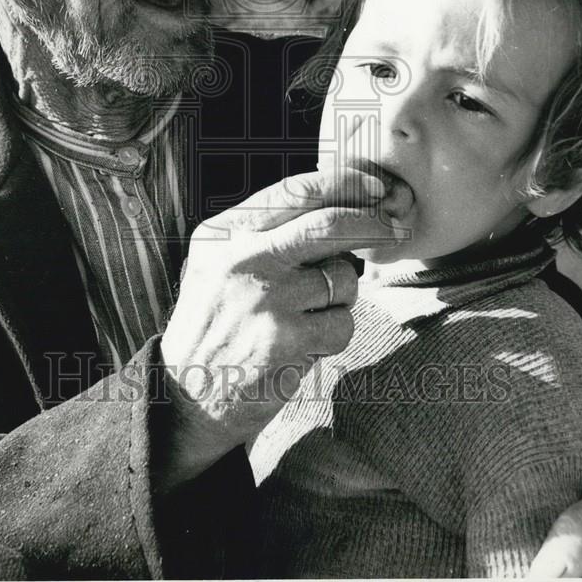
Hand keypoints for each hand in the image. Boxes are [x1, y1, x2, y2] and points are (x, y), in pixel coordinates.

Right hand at [158, 168, 399, 489]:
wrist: (185, 397)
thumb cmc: (216, 323)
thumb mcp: (220, 262)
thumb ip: (268, 232)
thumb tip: (346, 205)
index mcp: (225, 232)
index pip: (296, 191)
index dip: (346, 184)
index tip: (378, 186)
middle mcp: (242, 258)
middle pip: (330, 225)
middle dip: (373, 223)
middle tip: (395, 227)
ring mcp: (265, 298)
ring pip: (343, 279)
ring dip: (342, 297)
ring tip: (307, 315)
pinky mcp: (285, 339)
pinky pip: (342, 324)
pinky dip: (334, 334)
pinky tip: (303, 345)